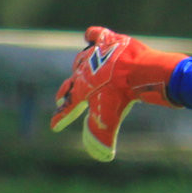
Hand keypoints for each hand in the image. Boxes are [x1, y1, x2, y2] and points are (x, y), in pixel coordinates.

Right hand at [50, 27, 185, 160]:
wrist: (136, 72)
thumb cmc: (121, 96)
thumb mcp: (108, 119)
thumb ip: (100, 138)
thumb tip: (102, 157)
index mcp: (81, 89)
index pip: (68, 107)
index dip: (61, 118)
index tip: (54, 127)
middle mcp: (83, 71)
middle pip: (72, 82)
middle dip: (65, 92)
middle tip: (61, 99)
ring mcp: (95, 54)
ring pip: (82, 60)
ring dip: (80, 66)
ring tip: (79, 70)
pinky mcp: (109, 41)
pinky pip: (96, 35)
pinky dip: (93, 36)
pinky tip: (90, 36)